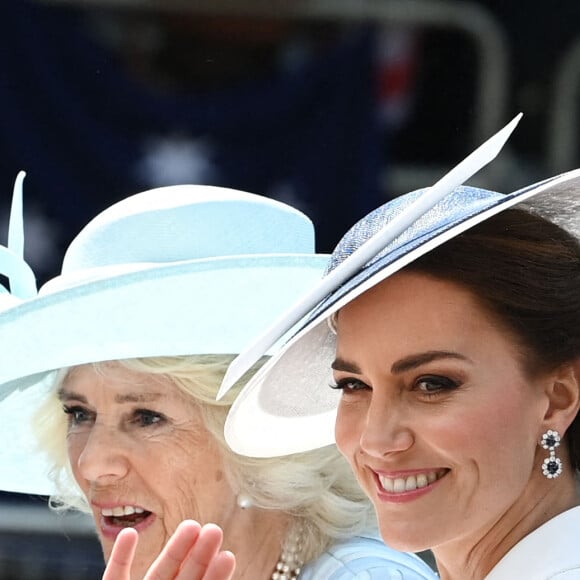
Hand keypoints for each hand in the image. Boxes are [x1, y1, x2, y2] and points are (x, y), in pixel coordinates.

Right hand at [102, 520, 235, 579]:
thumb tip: (227, 564)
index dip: (214, 576)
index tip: (228, 555)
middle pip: (182, 577)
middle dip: (199, 555)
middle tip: (215, 530)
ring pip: (158, 571)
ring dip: (174, 548)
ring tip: (192, 525)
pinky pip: (114, 575)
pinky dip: (120, 555)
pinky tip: (129, 533)